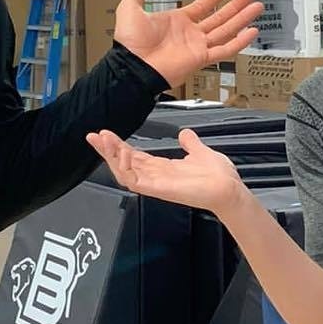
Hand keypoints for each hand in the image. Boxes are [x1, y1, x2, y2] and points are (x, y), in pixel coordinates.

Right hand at [86, 127, 243, 216]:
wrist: (229, 188)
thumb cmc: (219, 175)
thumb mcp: (200, 152)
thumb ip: (190, 144)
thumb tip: (184, 133)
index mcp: (162, 168)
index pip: (133, 156)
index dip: (118, 146)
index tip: (105, 133)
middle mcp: (155, 177)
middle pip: (123, 163)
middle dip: (107, 150)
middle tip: (94, 135)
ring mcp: (155, 184)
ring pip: (123, 172)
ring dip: (111, 156)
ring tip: (104, 140)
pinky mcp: (158, 190)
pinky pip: (134, 181)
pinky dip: (125, 167)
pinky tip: (122, 152)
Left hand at [110, 0, 261, 84]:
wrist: (133, 66)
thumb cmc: (129, 43)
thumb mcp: (131, 7)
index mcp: (177, 21)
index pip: (203, 5)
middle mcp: (190, 34)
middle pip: (219, 17)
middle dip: (236, 6)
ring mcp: (197, 46)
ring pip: (226, 30)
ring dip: (242, 19)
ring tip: (256, 7)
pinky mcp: (201, 58)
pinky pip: (225, 50)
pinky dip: (239, 42)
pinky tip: (252, 32)